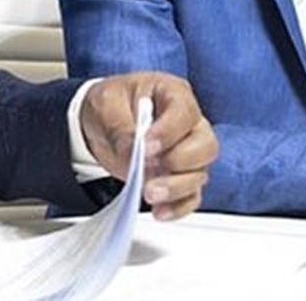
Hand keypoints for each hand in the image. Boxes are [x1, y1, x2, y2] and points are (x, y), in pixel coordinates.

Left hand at [80, 71, 217, 220]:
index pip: (184, 112)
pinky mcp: (179, 177)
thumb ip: (120, 127)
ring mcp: (187, 152)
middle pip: (205, 145)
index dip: (169, 131)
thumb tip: (133, 153)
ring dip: (176, 188)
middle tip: (147, 171)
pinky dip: (178, 207)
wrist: (100, 124)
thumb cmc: (110, 104)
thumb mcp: (106, 104)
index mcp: (172, 94)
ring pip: (200, 173)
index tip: (146, 147)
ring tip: (149, 193)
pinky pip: (191, 196)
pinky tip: (159, 211)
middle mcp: (188, 124)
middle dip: (178, 162)